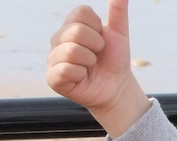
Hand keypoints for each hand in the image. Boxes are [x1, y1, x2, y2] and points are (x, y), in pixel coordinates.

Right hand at [46, 0, 150, 137]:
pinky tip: (83, 77)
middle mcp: (57, 39)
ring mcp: (53, 58)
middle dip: (97, 45)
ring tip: (90, 66)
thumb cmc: (115, 59)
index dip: (98, 28)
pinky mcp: (52, 78)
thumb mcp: (119, 33)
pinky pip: (66, 70)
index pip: (82, 12)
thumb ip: (117, 11)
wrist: (117, 88)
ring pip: (73, 51)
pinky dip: (82, 74)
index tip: (101, 40)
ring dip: (90, 61)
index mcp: (70, 25)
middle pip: (77, 31)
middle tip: (97, 55)